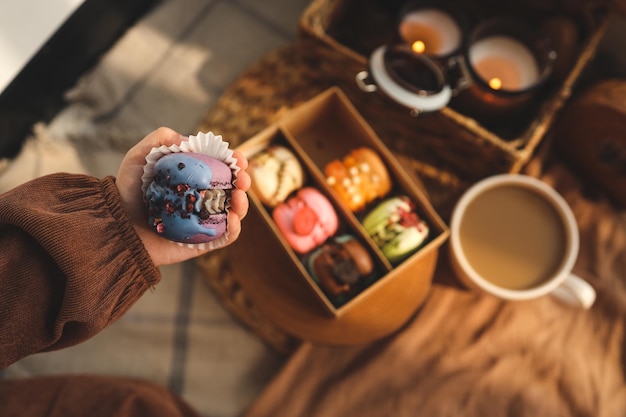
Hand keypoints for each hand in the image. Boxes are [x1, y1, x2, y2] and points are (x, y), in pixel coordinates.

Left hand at [116, 127, 249, 265]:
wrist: (116, 228)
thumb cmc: (125, 193)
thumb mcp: (137, 159)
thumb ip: (158, 140)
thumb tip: (187, 140)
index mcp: (193, 178)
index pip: (221, 167)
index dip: (233, 161)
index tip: (238, 159)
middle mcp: (202, 198)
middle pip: (232, 189)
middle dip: (243, 182)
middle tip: (242, 180)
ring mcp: (204, 220)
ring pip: (234, 212)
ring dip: (243, 204)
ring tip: (238, 198)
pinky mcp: (203, 242)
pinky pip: (226, 237)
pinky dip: (234, 228)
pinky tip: (231, 219)